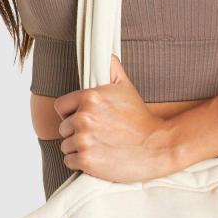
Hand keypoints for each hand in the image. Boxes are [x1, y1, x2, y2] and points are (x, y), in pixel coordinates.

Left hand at [54, 55, 175, 183]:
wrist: (157, 147)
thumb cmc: (141, 119)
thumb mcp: (126, 87)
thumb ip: (111, 68)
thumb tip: (104, 53)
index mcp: (89, 98)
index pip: (60, 106)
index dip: (71, 113)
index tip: (86, 119)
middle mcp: (84, 118)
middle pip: (63, 128)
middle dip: (77, 132)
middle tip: (98, 135)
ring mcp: (84, 141)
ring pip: (66, 146)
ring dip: (79, 148)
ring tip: (100, 146)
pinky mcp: (86, 161)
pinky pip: (70, 161)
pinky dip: (81, 163)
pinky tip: (98, 158)